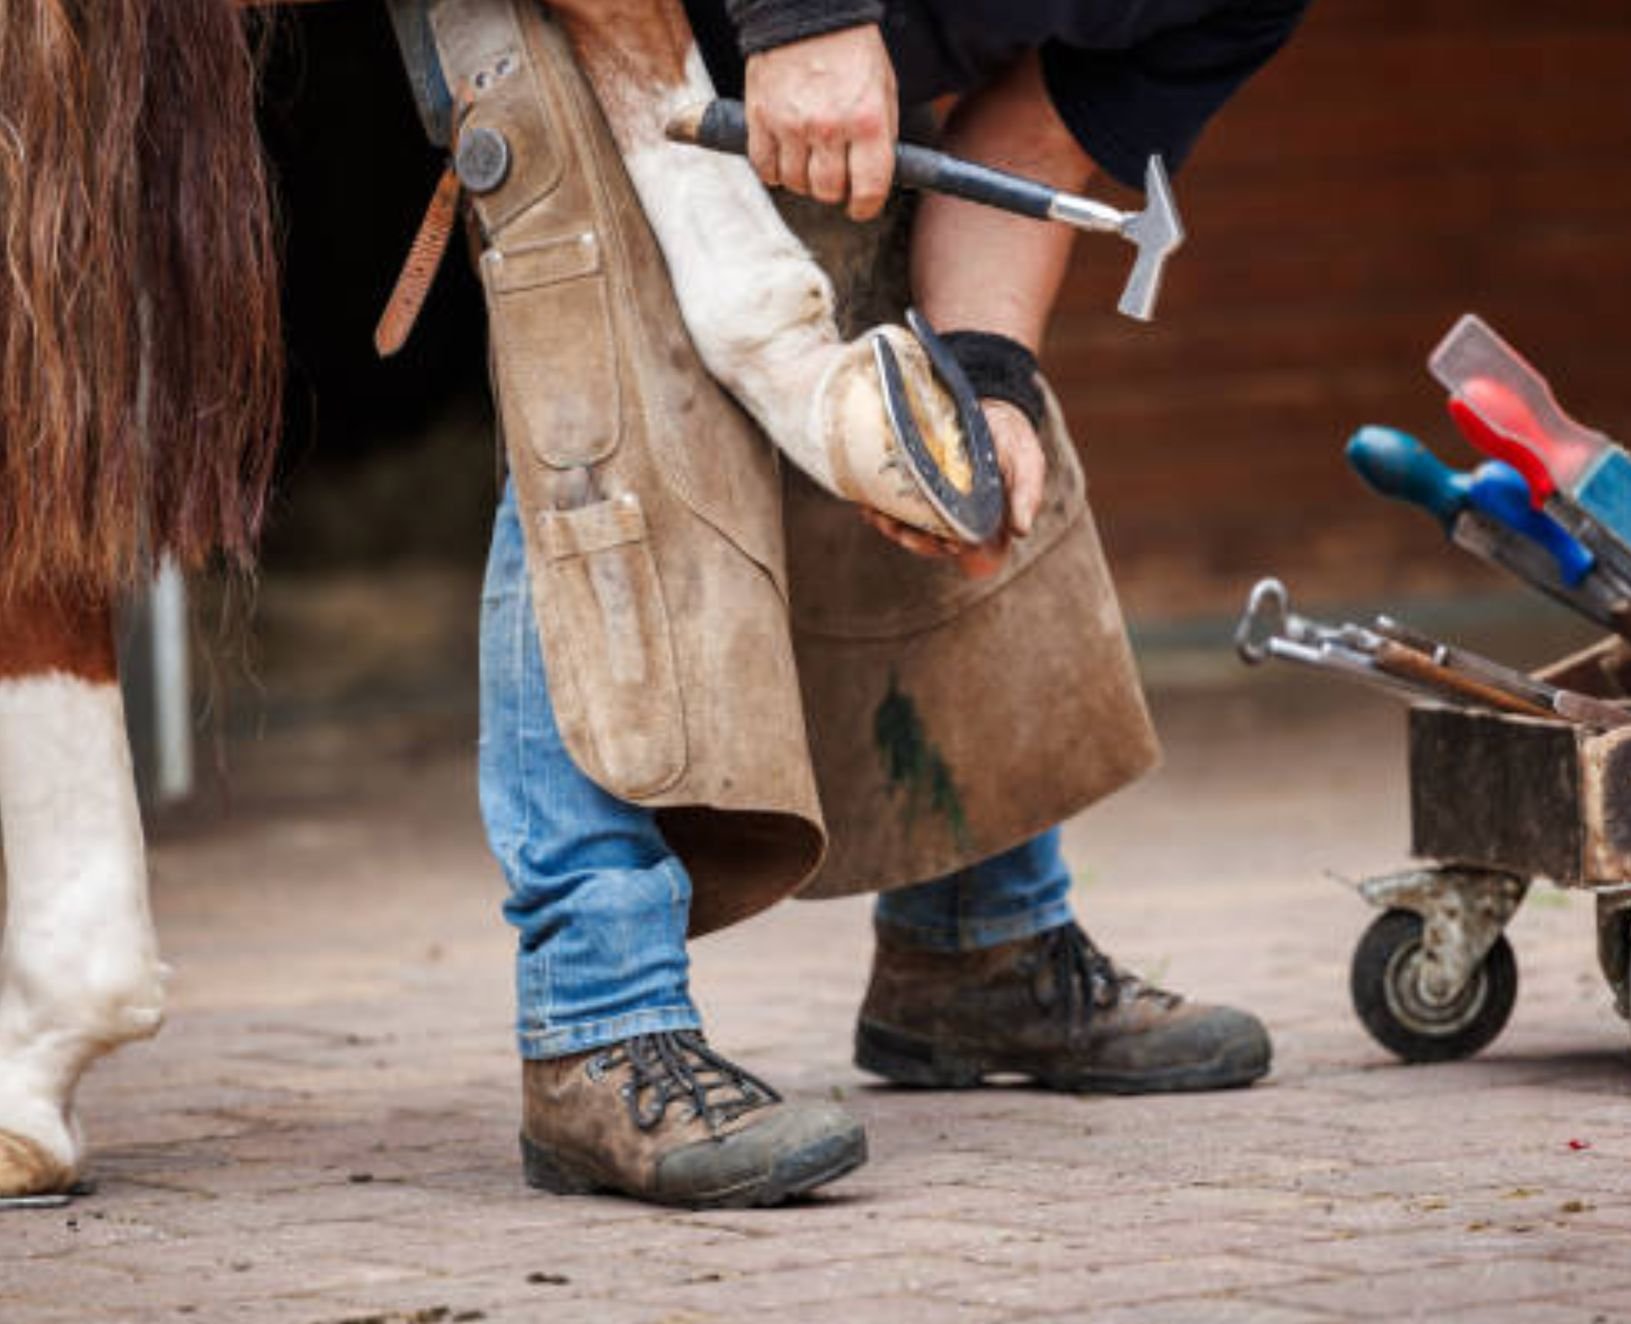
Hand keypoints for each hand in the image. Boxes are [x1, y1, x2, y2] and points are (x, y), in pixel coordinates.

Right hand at [743, 24, 897, 220]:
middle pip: (827, 191)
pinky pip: (765, 168)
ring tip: (810, 160)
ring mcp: (791, 125)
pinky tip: (785, 156)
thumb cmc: (851, 51)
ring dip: (804, 180)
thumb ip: (881, 135)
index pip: (868, 189)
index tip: (861, 206)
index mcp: (866, 121)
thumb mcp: (884, 90)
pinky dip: (775, 170)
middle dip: (834, 191)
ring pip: (795, 183)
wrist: (806, 13)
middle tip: (835, 177)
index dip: (866, 206)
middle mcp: (828, 127)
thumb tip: (875, 178)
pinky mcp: (761, 118)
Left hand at [860, 400, 1047, 577]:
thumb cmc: (1013, 438)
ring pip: (907, 522)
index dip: (946, 548)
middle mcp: (953, 514)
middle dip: (911, 538)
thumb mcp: (1026, 462)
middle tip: (898, 530)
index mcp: (981, 520)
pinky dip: (878, 503)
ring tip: (877, 516)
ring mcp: (931, 499)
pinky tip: (867, 503)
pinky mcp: (914, 480)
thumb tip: (1022, 531)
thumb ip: (1026, 494)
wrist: (992, 405)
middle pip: (928, 539)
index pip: (961, 546)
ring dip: (890, 524)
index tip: (941, 544)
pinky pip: (892, 499)